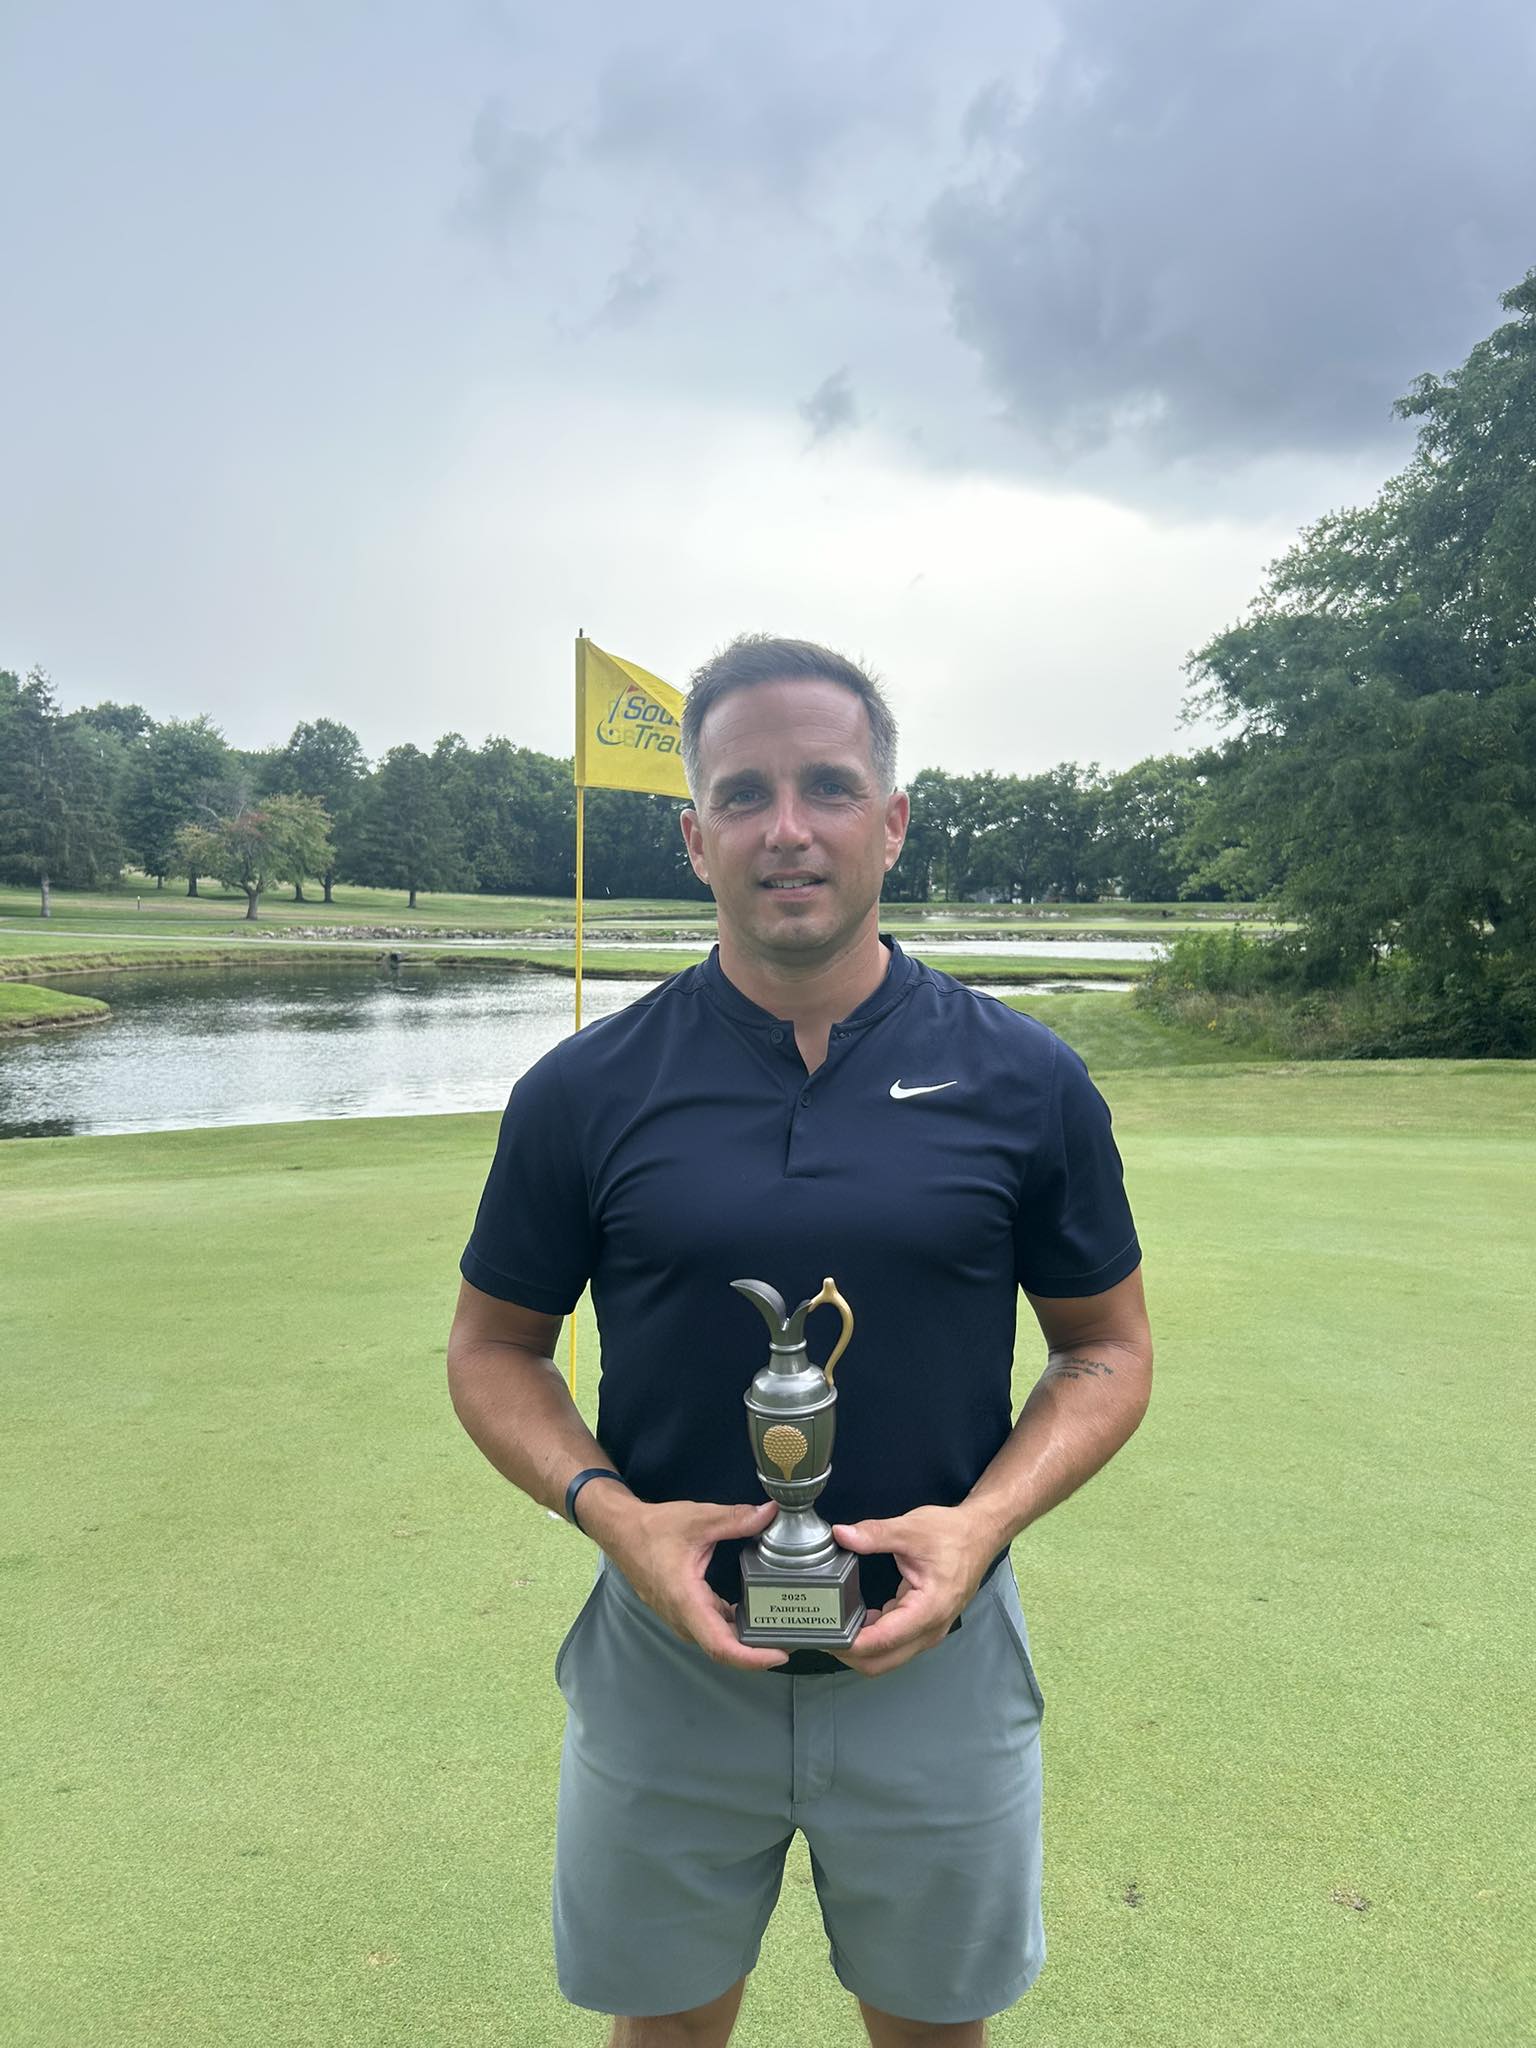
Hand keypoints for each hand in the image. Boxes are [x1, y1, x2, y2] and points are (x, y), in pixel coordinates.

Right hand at [580, 1492, 787, 1671]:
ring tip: (779, 1630)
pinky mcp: (684, 1611)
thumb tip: (770, 1513)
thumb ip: (736, 1518)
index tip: (779, 1655)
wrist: (622, 1532)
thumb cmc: (654, 1529)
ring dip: (746, 1641)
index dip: (751, 1658)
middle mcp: (683, 1617)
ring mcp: (681, 1618)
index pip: (720, 1646)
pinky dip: (734, 1627)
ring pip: (718, 1640)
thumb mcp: (698, 1519)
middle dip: (757, 1652)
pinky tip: (755, 1613)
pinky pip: (712, 1627)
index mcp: (686, 1601)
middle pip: (723, 1649)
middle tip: (792, 1640)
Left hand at [831, 1506, 995, 1677]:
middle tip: (822, 1633)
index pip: (883, 1640)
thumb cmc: (952, 1534)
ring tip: (833, 1627)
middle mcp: (930, 1629)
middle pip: (882, 1661)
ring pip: (887, 1658)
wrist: (980, 1535)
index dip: (851, 1644)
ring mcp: (928, 1632)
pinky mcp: (924, 1627)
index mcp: (928, 1609)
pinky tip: (855, 1618)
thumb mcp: (911, 1529)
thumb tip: (841, 1535)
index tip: (825, 1634)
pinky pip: (894, 1645)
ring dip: (860, 1649)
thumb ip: (874, 1534)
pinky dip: (872, 1640)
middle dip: (850, 1654)